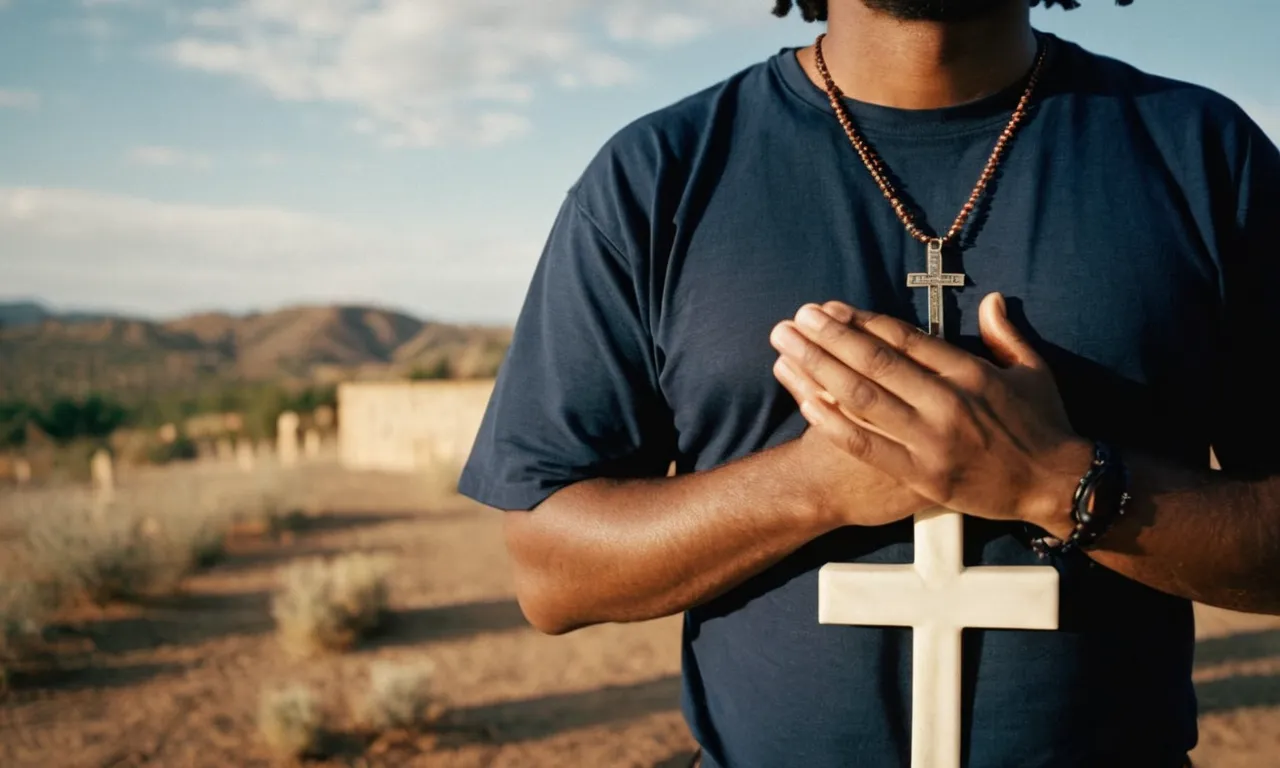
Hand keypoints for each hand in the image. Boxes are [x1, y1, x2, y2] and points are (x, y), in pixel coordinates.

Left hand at [770, 295, 1090, 535]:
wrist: (1056, 486)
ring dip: (818, 370)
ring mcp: (931, 440)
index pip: (903, 338)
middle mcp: (946, 402)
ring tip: (785, 348)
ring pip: (863, 399)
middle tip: (793, 318)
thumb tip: (993, 298)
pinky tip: (804, 401)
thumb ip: (1006, 334)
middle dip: (828, 337)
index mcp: (969, 371)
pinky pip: (866, 445)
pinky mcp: (921, 475)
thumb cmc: (1044, 424)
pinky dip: (833, 423)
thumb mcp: (1033, 371)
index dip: (860, 320)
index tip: (828, 307)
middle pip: (874, 362)